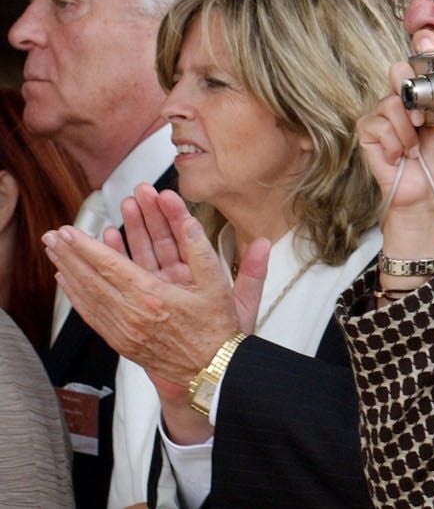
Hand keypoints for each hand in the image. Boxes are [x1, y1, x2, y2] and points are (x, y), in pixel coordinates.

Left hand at [44, 203, 268, 387]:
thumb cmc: (219, 330)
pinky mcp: (122, 341)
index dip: (88, 246)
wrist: (213, 372)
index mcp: (155, 298)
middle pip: (93, 279)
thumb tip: (196, 219)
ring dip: (69, 271)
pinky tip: (67, 281)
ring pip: (89, 296)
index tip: (71, 230)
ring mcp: (125, 330)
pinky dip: (77, 296)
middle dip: (71, 254)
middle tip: (53, 235)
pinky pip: (93, 315)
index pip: (112, 266)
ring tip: (54, 252)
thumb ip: (207, 251)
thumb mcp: (221, 287)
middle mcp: (133, 315)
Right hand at [357, 32, 433, 252]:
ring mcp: (382, 114)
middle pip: (399, 70)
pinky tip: (405, 155)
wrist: (430, 193)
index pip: (421, 62)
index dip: (424, 47)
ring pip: (391, 100)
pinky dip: (395, 142)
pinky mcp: (368, 132)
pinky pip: (379, 123)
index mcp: (426, 94)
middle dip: (412, 84)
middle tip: (425, 109)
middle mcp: (402, 99)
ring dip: (408, 127)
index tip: (432, 39)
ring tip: (417, 145)